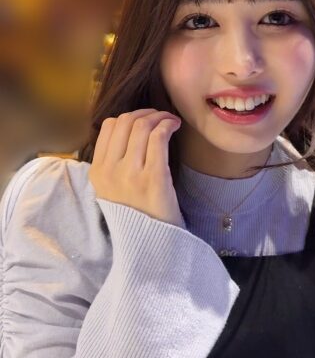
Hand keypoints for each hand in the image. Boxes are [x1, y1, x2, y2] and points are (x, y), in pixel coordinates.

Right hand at [88, 108, 185, 227]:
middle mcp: (110, 171)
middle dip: (147, 113)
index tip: (146, 119)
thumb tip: (130, 128)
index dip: (130, 116)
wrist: (151, 244)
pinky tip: (175, 126)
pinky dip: (168, 125)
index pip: (108, 126)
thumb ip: (114, 162)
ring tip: (171, 121)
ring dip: (160, 116)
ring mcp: (130, 174)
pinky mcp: (153, 178)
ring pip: (142, 126)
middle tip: (162, 117)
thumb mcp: (113, 189)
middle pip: (126, 122)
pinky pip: (158, 138)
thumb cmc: (137, 214)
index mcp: (97, 171)